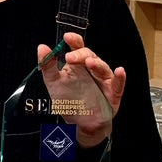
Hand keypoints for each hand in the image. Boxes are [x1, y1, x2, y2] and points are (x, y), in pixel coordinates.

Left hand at [38, 32, 125, 146]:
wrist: (79, 124)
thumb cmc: (69, 101)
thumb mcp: (53, 82)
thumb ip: (47, 65)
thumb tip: (42, 47)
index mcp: (77, 64)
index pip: (77, 48)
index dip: (74, 41)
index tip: (67, 37)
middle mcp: (91, 69)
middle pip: (89, 55)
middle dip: (81, 55)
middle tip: (71, 58)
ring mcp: (103, 80)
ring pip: (102, 68)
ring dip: (97, 64)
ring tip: (89, 62)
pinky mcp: (112, 93)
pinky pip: (117, 84)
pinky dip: (119, 78)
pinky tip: (119, 71)